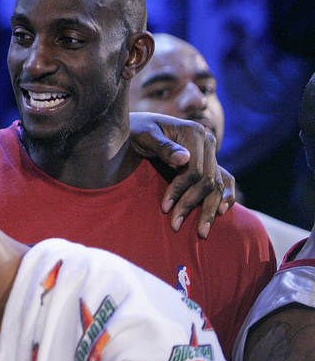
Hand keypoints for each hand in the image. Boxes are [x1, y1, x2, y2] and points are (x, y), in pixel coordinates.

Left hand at [127, 112, 234, 237]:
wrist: (138, 127)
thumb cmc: (135, 131)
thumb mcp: (144, 135)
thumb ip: (162, 146)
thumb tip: (184, 159)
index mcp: (194, 133)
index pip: (194, 170)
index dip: (180, 191)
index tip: (164, 208)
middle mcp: (207, 142)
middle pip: (208, 180)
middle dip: (192, 205)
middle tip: (175, 226)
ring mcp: (210, 152)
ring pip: (217, 184)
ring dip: (209, 209)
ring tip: (201, 233)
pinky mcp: (208, 161)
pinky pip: (224, 180)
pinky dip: (225, 196)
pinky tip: (222, 213)